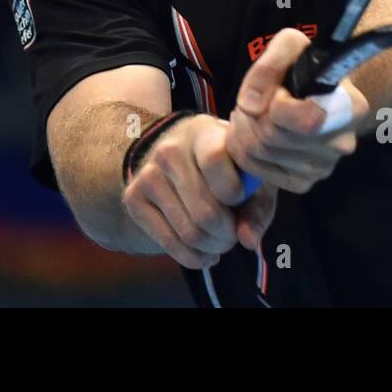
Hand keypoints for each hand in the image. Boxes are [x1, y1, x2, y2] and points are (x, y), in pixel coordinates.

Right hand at [122, 113, 277, 267]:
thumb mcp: (249, 176)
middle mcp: (169, 151)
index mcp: (202, 133)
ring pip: (188, 233)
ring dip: (212, 248)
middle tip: (233, 235)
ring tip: (220, 242)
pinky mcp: (133, 198)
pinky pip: (168, 243)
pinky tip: (205, 253)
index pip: (215, 161)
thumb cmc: (226, 166)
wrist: (180, 154)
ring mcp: (147, 174)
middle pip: (204, 212)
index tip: (240, 197)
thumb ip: (257, 207)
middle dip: (227, 235)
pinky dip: (193, 258)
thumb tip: (248, 241)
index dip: (234, 191)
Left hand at [227, 28, 366, 193]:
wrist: (317, 94)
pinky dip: (244, 150)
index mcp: (350, 109)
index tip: (278, 90)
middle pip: (272, 137)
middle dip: (251, 114)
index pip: (306, 120)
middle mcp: (341, 144)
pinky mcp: (303, 184)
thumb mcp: (292, 46)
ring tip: (252, 113)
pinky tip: (253, 132)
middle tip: (253, 100)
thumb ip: (271, 64)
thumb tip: (251, 105)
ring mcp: (323, 169)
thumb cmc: (306, 68)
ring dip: (243, 129)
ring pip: (258, 154)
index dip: (277, 102)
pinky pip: (256, 171)